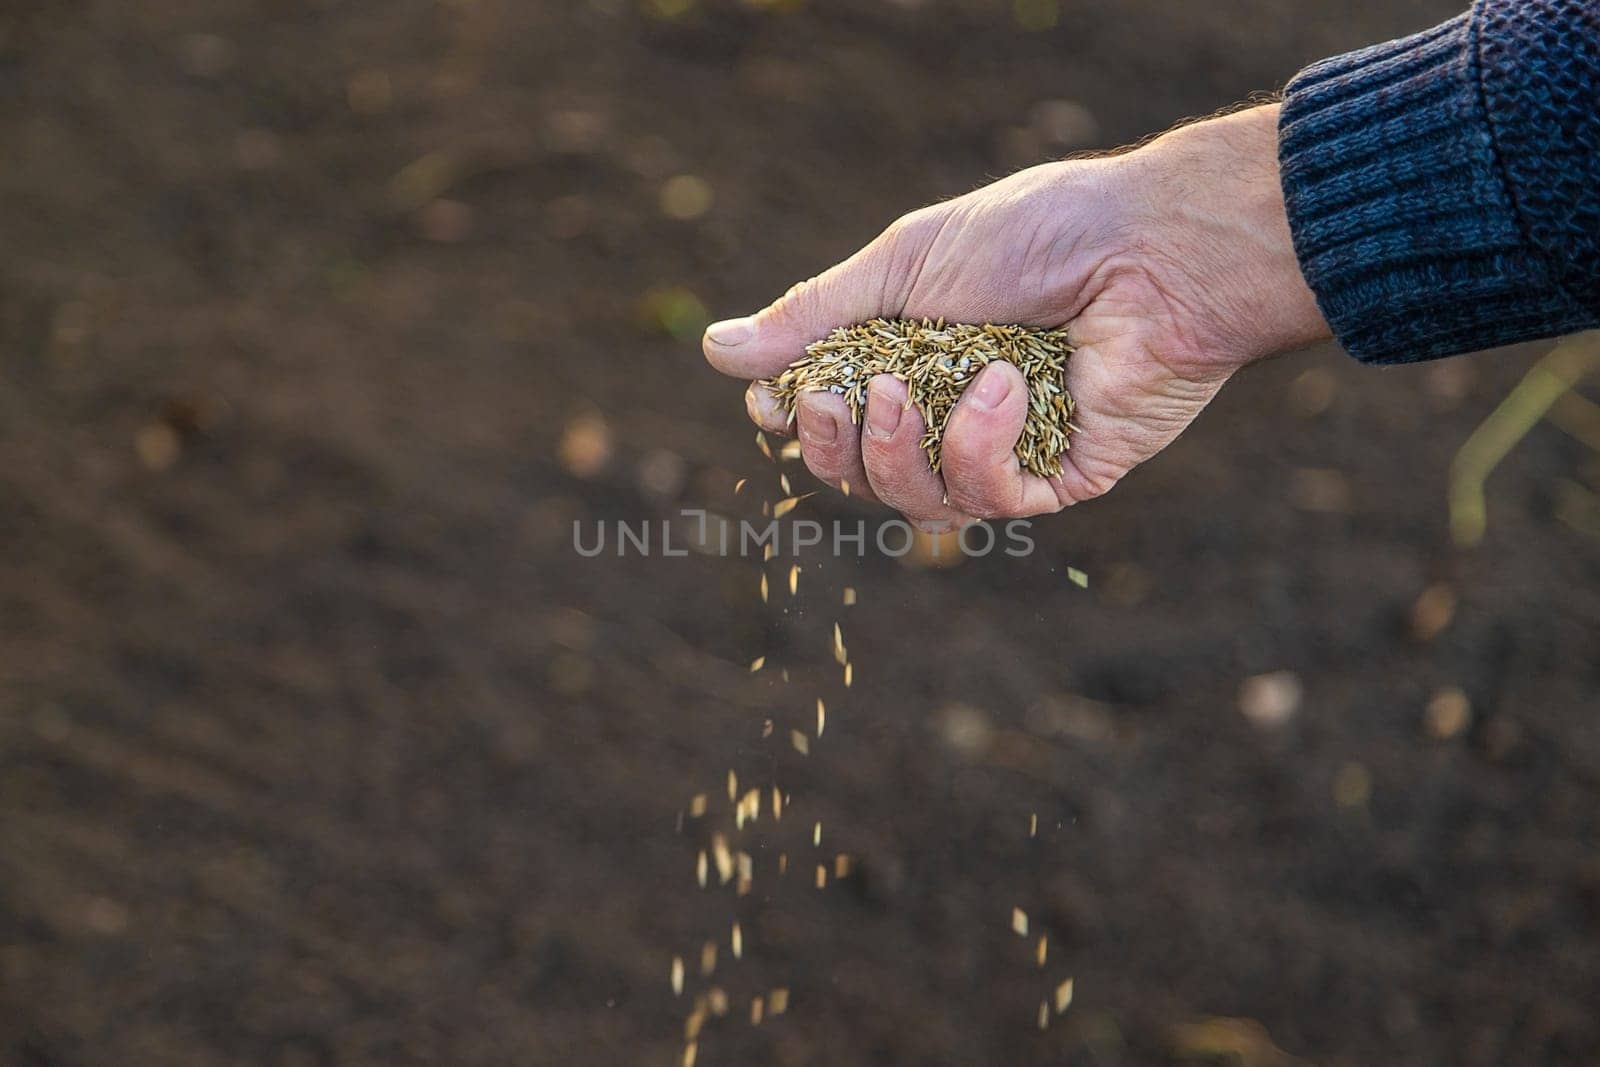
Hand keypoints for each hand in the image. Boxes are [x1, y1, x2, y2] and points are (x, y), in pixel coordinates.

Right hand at [702, 104, 1330, 523]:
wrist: (1151, 244)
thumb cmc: (1035, 234)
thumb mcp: (903, 263)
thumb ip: (814, 315)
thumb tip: (715, 350)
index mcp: (914, 356)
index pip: (836, 418)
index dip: (798, 422)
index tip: (774, 402)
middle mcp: (955, 409)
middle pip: (865, 475)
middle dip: (838, 445)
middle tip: (838, 399)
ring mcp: (1009, 448)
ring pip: (919, 502)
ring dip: (898, 451)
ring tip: (909, 389)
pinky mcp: (1061, 476)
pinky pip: (992, 499)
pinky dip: (980, 447)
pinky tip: (1004, 386)